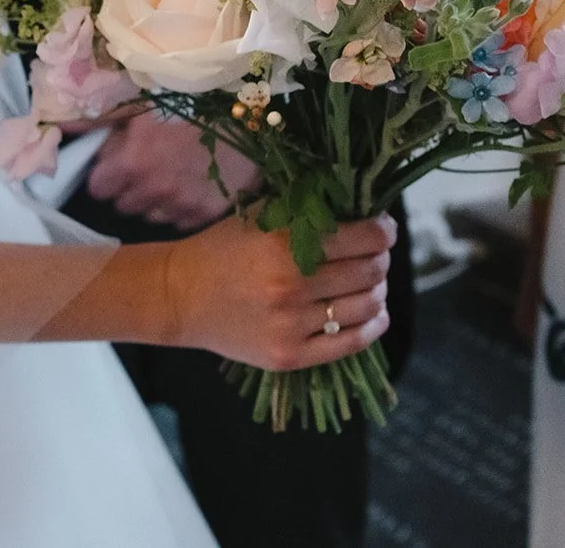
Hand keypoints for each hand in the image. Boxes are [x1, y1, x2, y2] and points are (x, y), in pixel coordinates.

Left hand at [87, 111, 259, 229]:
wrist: (246, 110)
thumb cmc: (187, 100)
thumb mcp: (138, 104)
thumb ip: (95, 121)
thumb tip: (56, 127)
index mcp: (131, 163)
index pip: (97, 190)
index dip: (105, 176)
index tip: (116, 165)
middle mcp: (153, 191)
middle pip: (122, 206)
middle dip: (128, 189)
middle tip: (145, 167)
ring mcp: (181, 206)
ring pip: (150, 217)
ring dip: (154, 201)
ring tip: (171, 174)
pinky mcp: (206, 216)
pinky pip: (179, 223)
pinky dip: (180, 209)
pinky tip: (191, 184)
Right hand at [162, 213, 395, 370]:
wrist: (180, 295)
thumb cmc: (223, 248)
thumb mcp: (260, 216)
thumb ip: (307, 209)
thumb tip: (365, 209)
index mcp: (283, 243)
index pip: (365, 238)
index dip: (383, 231)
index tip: (382, 229)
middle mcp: (290, 285)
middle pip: (370, 272)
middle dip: (380, 259)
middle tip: (373, 255)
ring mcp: (290, 324)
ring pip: (367, 307)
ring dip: (378, 291)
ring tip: (369, 283)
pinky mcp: (289, 355)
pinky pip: (351, 343)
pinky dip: (372, 326)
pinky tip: (373, 314)